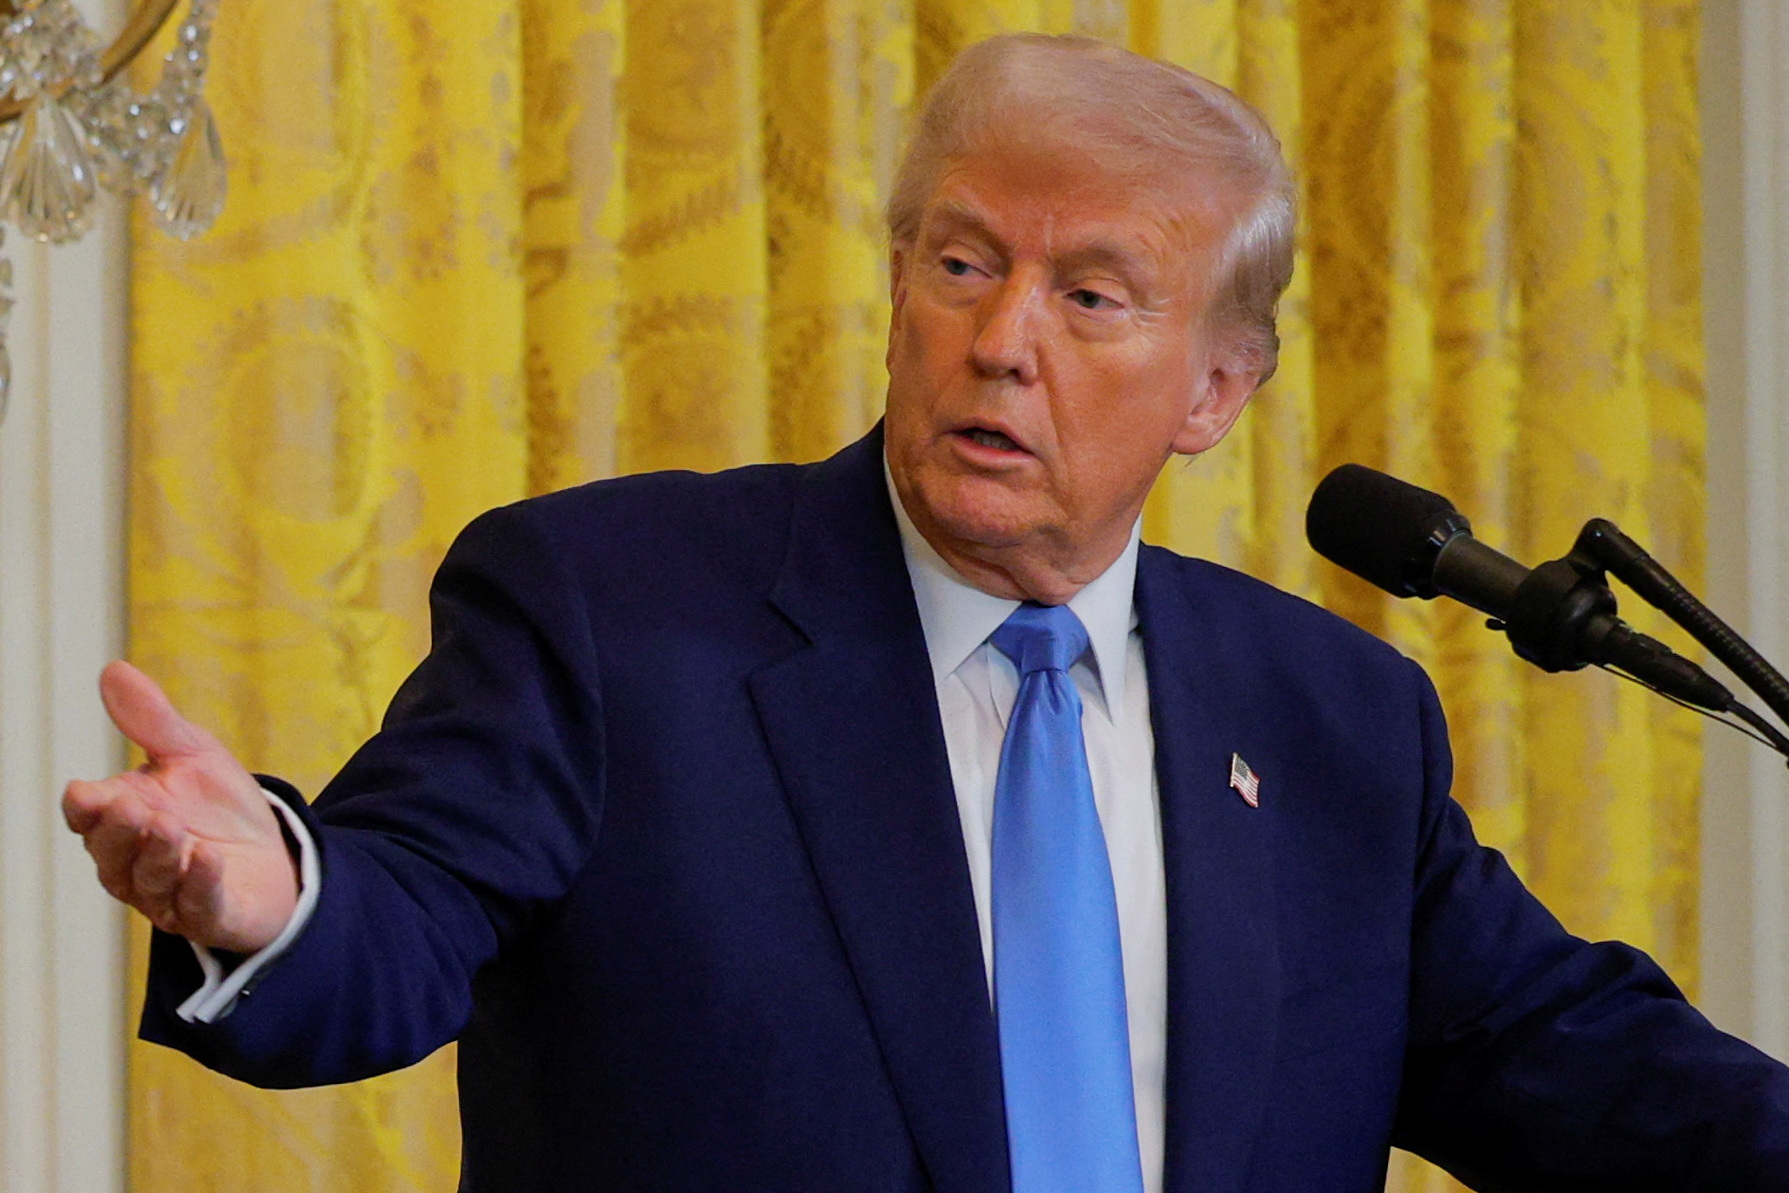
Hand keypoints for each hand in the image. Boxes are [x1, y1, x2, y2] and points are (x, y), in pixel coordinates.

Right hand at [63, 661, 298, 952]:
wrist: (276, 856)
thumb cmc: (220, 808)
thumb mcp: (192, 755)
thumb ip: (152, 721)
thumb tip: (114, 670)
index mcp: (121, 820)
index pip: (88, 816)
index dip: (86, 807)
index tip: (87, 793)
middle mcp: (133, 863)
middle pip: (111, 853)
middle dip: (121, 831)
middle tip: (134, 806)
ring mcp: (169, 895)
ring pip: (148, 882)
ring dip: (158, 855)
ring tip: (171, 828)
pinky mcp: (210, 917)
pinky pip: (198, 906)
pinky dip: (200, 883)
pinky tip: (207, 858)